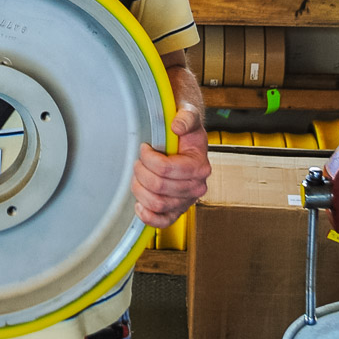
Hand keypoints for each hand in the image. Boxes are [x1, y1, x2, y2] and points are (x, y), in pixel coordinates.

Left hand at [132, 96, 210, 228]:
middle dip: (141, 171)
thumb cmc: (186, 132)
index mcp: (199, 166)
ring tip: (138, 176)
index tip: (144, 148)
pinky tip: (140, 203)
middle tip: (139, 161)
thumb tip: (177, 126)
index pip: (166, 169)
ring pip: (156, 203)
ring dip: (140, 189)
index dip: (148, 158)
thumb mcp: (188, 116)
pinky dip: (147, 215)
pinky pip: (162, 222)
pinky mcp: (177, 210)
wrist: (188, 143)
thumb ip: (186, 117)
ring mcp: (186, 201)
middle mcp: (196, 187)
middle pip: (158, 187)